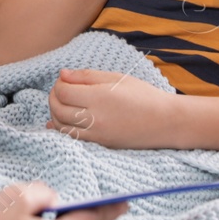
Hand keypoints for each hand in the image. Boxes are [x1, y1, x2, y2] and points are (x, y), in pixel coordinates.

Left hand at [46, 68, 173, 148]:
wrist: (166, 122)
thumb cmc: (143, 95)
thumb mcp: (117, 78)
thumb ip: (87, 76)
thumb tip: (62, 74)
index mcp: (100, 97)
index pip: (63, 91)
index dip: (59, 84)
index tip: (64, 79)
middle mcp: (96, 118)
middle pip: (59, 109)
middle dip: (53, 98)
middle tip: (59, 90)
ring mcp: (97, 134)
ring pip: (62, 126)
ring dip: (55, 114)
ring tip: (61, 103)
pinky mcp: (100, 145)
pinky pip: (72, 139)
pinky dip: (61, 130)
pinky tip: (57, 123)